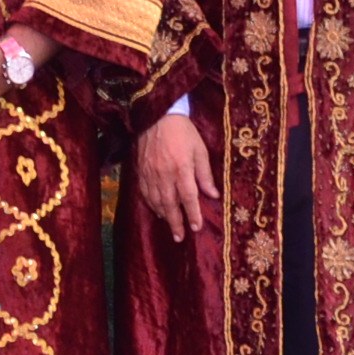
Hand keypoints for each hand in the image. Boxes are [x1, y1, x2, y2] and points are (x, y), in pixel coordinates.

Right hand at [132, 110, 215, 240]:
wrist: (156, 116)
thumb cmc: (183, 132)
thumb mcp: (200, 150)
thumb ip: (205, 174)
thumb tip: (213, 195)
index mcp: (181, 168)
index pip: (188, 197)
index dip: (192, 214)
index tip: (196, 228)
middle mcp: (164, 174)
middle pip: (170, 204)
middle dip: (176, 223)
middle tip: (180, 237)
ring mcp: (150, 173)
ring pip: (156, 201)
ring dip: (164, 216)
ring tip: (170, 227)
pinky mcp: (140, 170)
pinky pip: (145, 193)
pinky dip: (151, 204)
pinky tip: (157, 210)